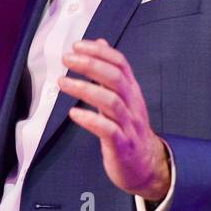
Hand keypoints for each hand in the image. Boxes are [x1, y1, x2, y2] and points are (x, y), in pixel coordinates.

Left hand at [59, 38, 170, 200]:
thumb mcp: (123, 98)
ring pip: (111, 101)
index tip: (77, 46)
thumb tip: (100, 44)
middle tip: (67, 59)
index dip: (99, 52)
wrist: (147, 166)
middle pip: (116, 78)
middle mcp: (132, 105)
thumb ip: (111, 72)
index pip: (120, 64)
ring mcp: (129, 125)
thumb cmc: (130, 130)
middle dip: (90, 65)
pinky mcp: (122, 146)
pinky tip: (74, 113)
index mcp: (132, 92)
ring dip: (85, 89)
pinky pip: (108, 130)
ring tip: (62, 83)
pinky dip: (90, 120)